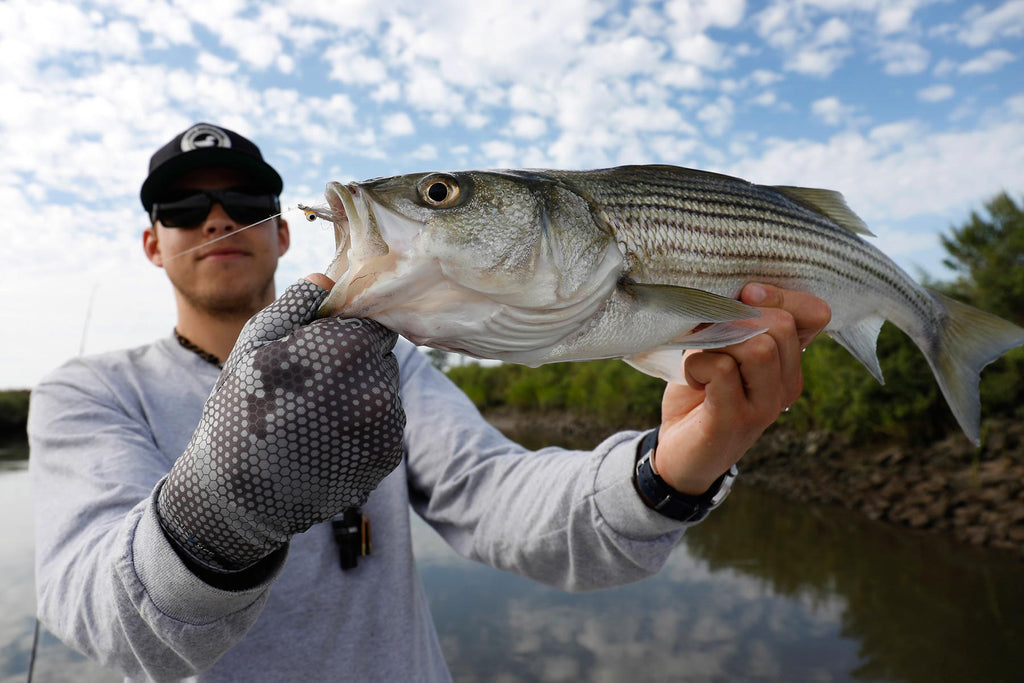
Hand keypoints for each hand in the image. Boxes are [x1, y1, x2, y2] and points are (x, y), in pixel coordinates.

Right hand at [158, 275, 404, 570]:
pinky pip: (383, 425)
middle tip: (309, 386)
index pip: (374, 319)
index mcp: (351, 348)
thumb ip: (300, 302)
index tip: (323, 345)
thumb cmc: (239, 409)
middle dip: (353, 361)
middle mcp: (380, 386)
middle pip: (380, 355)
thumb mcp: (256, 342)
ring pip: (383, 389)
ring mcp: (387, 426)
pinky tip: (325, 440)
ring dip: (359, 395)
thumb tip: (331, 276)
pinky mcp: (387, 456)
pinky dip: (362, 427)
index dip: (348, 328)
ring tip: (313, 417)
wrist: (236, 495)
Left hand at [652, 283, 830, 495]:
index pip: (815, 313)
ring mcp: (766, 406)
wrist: (681, 453)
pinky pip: (722, 369)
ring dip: (717, 341)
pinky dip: (698, 364)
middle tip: (708, 333)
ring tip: (701, 358)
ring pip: (758, 346)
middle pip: (780, 324)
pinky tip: (693, 379)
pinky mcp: (735, 419)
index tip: (743, 296)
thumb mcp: (722, 348)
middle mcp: (787, 385)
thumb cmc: (701, 393)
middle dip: (736, 317)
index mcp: (790, 363)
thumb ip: (737, 322)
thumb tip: (741, 292)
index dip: (778, 295)